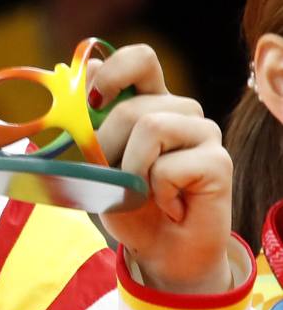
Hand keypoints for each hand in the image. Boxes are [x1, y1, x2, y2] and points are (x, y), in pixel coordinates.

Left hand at [93, 44, 233, 293]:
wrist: (160, 249)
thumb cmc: (127, 202)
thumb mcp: (95, 160)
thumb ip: (91, 118)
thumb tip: (90, 68)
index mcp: (150, 102)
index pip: (140, 59)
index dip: (115, 71)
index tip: (93, 101)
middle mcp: (180, 110)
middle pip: (134, 105)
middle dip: (107, 145)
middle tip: (113, 176)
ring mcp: (203, 133)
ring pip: (152, 126)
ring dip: (131, 168)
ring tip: (141, 192)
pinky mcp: (218, 161)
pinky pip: (169, 165)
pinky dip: (157, 191)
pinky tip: (169, 204)